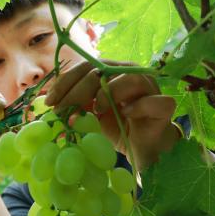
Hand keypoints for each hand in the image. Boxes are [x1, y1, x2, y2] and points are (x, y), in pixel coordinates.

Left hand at [45, 62, 177, 168]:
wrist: (142, 148)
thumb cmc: (116, 128)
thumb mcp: (89, 117)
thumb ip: (74, 107)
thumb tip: (50, 106)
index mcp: (112, 72)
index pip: (86, 67)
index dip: (66, 82)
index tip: (50, 102)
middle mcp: (131, 74)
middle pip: (103, 72)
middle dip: (78, 91)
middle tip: (63, 111)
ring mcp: (150, 89)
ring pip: (130, 78)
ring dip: (108, 94)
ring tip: (96, 111)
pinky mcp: (164, 106)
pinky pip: (153, 101)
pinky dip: (138, 107)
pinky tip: (125, 114)